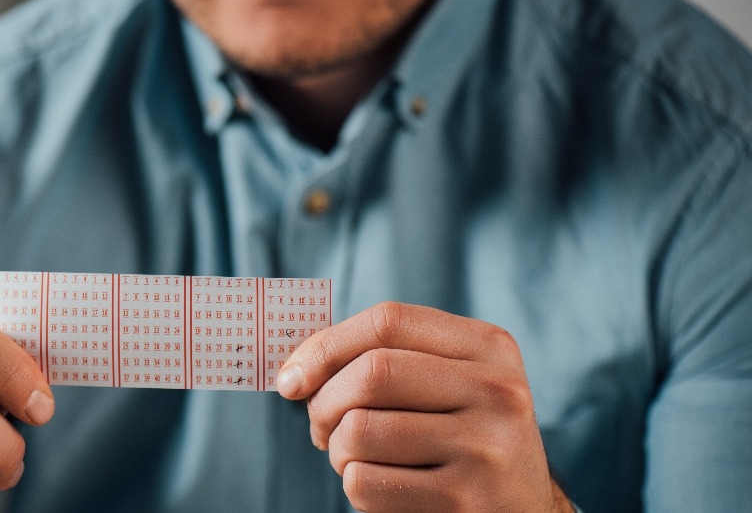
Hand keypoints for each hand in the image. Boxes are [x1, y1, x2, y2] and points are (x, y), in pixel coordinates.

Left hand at [277, 302, 573, 511]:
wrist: (523, 512)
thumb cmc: (460, 437)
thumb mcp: (448, 384)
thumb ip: (385, 358)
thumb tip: (295, 367)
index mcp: (489, 347)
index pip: (388, 322)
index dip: (325, 346)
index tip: (291, 377)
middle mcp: (497, 392)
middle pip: (373, 372)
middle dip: (324, 402)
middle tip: (321, 427)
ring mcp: (485, 449)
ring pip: (361, 431)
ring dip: (337, 451)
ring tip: (355, 459)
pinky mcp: (466, 502)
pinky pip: (366, 484)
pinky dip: (354, 487)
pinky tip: (381, 488)